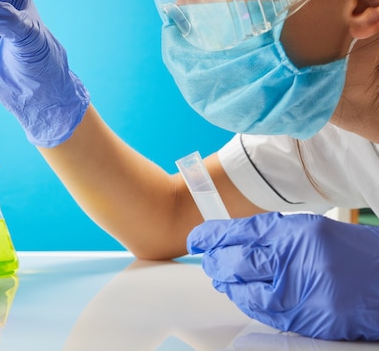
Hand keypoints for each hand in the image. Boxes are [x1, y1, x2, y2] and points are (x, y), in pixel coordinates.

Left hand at [187, 212, 378, 340]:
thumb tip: (232, 240)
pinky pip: (265, 313)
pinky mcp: (307, 319)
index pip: (240, 231)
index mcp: (297, 232)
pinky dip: (249, 303)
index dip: (211, 236)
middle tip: (208, 258)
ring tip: (221, 276)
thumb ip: (273, 235)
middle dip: (215, 260)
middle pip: (236, 261)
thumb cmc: (354, 254)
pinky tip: (243, 294)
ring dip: (228, 284)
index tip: (196, 239)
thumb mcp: (312, 231)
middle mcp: (296, 260)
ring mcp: (301, 293)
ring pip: (245, 291)